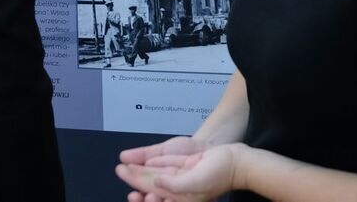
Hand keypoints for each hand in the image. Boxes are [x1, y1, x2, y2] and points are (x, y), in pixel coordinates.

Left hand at [116, 143, 243, 201]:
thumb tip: (157, 182)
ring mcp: (179, 176)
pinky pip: (163, 165)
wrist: (234, 159)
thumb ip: (175, 186)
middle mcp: (177, 189)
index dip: (144, 197)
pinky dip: (150, 164)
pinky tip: (139, 162)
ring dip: (138, 173)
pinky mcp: (182, 165)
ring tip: (123, 169)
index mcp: (181, 198)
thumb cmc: (219, 174)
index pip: (158, 199)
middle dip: (136, 183)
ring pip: (154, 175)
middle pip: (152, 187)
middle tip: (121, 172)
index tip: (133, 194)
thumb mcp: (196, 184)